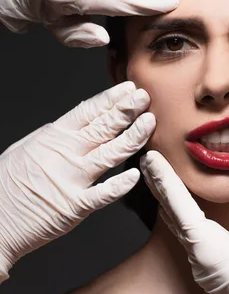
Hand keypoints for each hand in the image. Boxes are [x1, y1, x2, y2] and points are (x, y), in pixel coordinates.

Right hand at [0, 81, 154, 281]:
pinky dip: (122, 183)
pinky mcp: (75, 205)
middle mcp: (66, 153)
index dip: (112, 98)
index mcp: (54, 136)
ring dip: (134, 136)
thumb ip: (57, 136)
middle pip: (104, 126)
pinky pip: (105, 192)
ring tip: (150, 122)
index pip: (89, 110)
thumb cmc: (7, 184)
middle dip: (128, 109)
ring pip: (112, 152)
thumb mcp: (28, 148)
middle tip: (145, 96)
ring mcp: (72, 178)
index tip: (128, 88)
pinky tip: (137, 172)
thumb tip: (80, 123)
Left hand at [140, 152, 228, 293]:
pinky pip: (189, 239)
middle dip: (159, 187)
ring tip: (157, 178)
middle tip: (146, 159)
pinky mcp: (213, 274)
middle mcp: (200, 261)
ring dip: (168, 202)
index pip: (179, 206)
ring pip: (179, 228)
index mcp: (209, 250)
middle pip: (172, 216)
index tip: (151, 157)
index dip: (165, 179)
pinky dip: (181, 217)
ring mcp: (204, 270)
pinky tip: (180, 209)